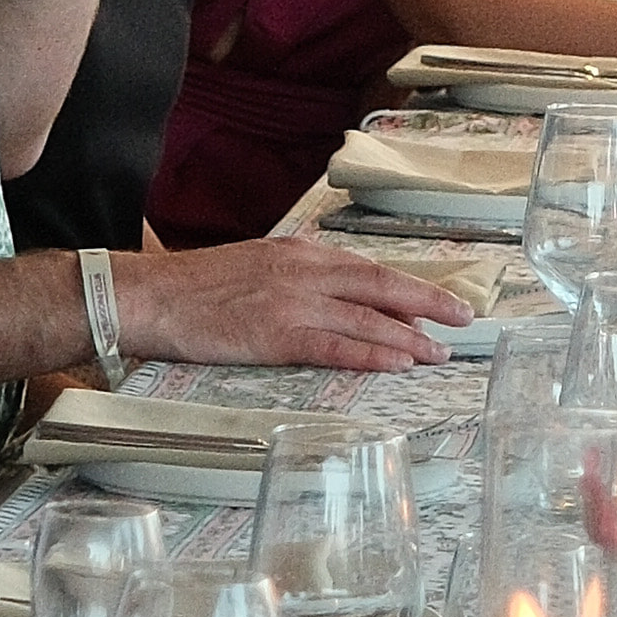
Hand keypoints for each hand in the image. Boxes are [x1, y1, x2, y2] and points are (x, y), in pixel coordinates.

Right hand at [117, 234, 465, 378]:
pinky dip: (372, 354)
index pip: (368, 269)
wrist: (151, 295)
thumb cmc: (196, 287)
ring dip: (410, 337)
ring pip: (367, 318)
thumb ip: (298, 279)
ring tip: (440, 352)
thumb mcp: (257, 265)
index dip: (409, 287)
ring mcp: (292, 302)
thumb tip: (337, 301)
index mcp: (300, 253)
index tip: (439, 301)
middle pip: (381, 286)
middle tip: (464, 318)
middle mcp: (304, 272)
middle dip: (428, 303)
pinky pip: (336, 347)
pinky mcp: (276, 334)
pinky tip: (399, 364)